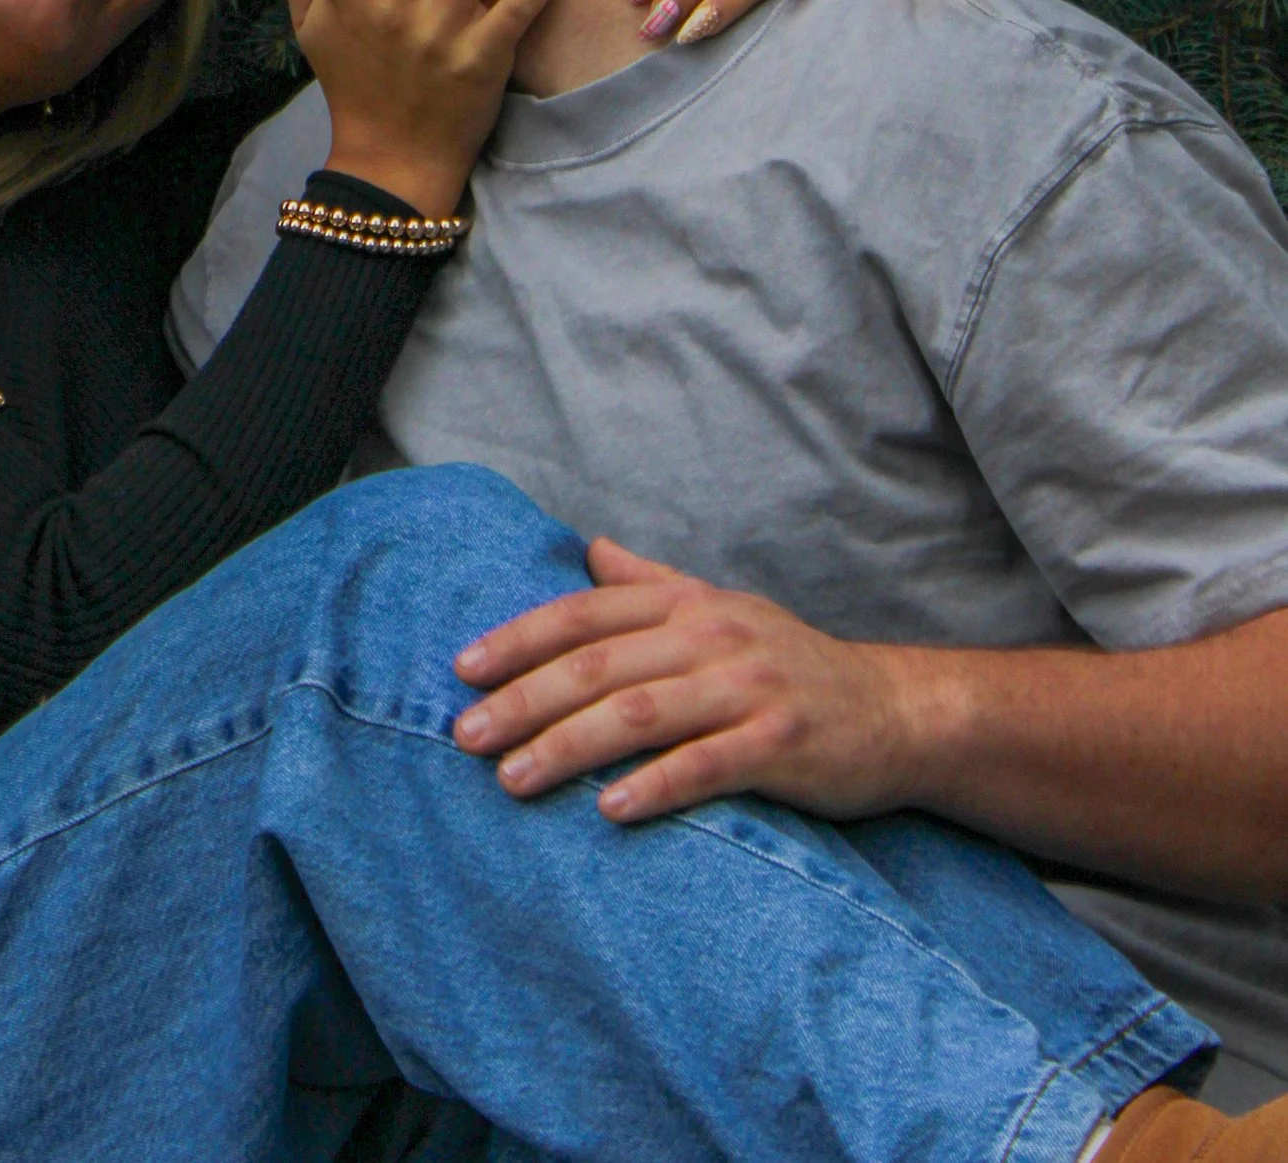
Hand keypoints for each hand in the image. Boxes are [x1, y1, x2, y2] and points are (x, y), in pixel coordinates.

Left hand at [451, 539, 918, 822]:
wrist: (896, 712)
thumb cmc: (793, 665)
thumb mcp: (723, 611)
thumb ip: (653, 586)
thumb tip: (590, 551)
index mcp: (689, 606)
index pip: (585, 615)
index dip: (521, 639)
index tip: (463, 670)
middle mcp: (712, 638)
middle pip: (599, 666)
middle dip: (524, 700)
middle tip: (466, 736)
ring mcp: (748, 689)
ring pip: (639, 714)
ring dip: (567, 747)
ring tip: (513, 779)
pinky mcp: (782, 745)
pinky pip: (706, 766)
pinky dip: (653, 785)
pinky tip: (607, 808)